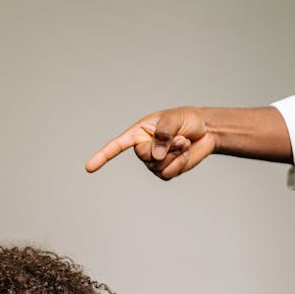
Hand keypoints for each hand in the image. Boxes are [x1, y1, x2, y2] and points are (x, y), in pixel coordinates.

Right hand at [85, 106, 215, 179]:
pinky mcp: (166, 171)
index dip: (102, 157)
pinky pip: (168, 174)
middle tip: (179, 137)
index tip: (89, 168)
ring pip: (157, 167)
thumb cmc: (187, 119)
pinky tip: (185, 153)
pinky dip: (179, 163)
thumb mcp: (174, 119)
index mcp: (139, 133)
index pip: (116, 146)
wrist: (205, 131)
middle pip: (144, 157)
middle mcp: (143, 148)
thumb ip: (163, 134)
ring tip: (183, 143)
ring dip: (175, 155)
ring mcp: (153, 162)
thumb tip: (154, 155)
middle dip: (164, 148)